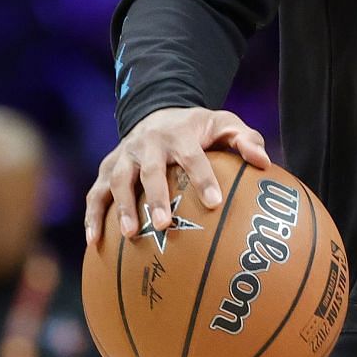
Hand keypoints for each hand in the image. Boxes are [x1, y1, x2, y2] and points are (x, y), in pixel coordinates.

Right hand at [84, 107, 270, 244]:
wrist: (156, 113)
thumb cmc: (198, 128)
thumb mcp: (224, 124)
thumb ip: (246, 139)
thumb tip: (264, 162)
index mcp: (179, 134)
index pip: (192, 156)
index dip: (202, 178)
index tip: (215, 203)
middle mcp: (147, 144)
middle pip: (149, 170)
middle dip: (154, 197)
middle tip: (163, 226)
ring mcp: (123, 157)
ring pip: (119, 181)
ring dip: (121, 208)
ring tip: (130, 235)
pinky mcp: (106, 170)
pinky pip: (95, 194)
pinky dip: (92, 217)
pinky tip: (95, 243)